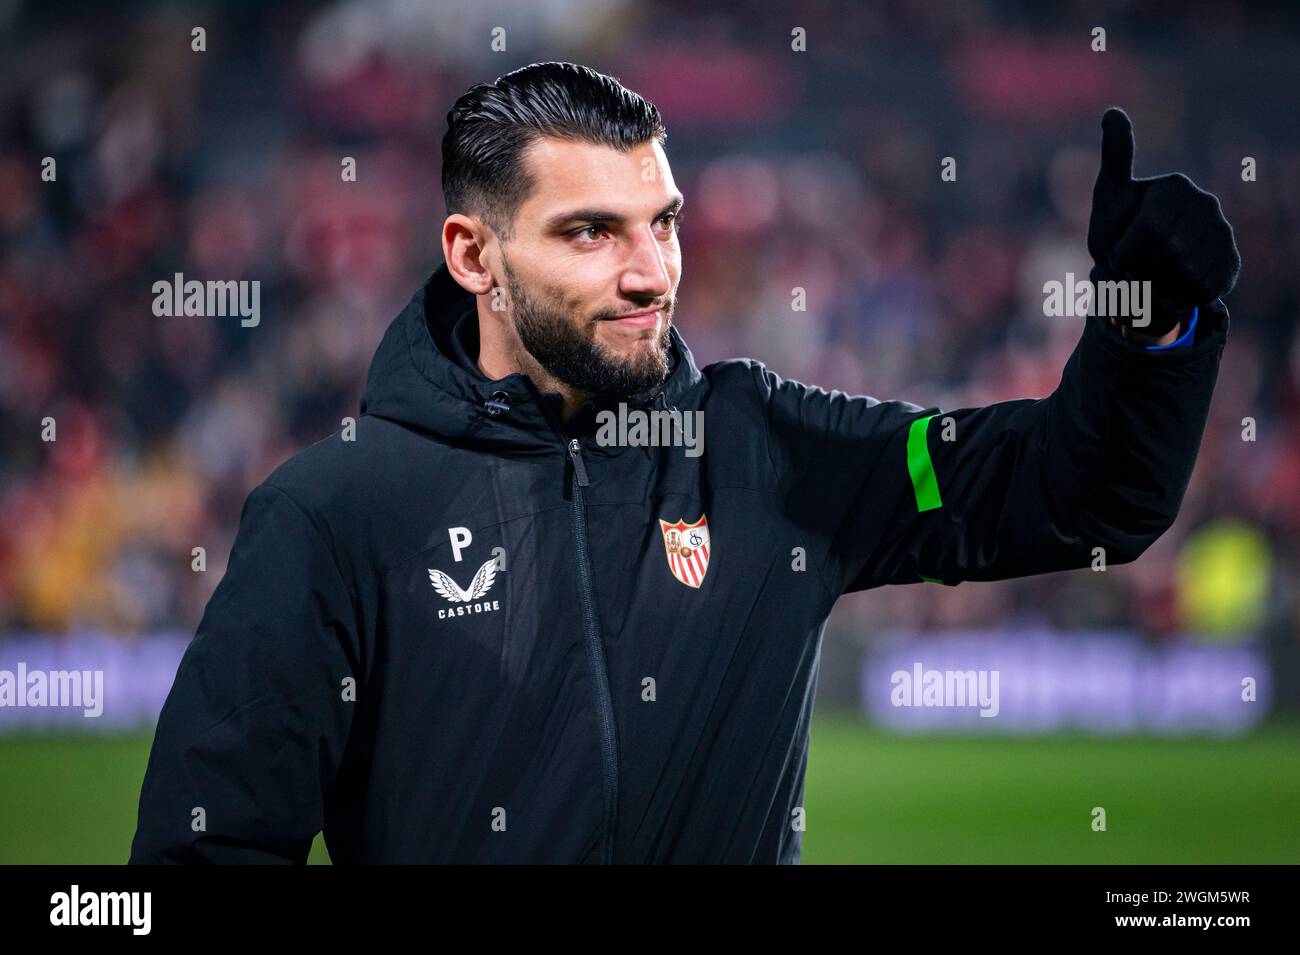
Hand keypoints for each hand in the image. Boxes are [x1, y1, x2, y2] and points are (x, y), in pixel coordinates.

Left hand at [1087, 107, 1239, 337]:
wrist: (1134, 273)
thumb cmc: (1117, 232)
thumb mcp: (1109, 197)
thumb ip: (1115, 158)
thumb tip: (1112, 112)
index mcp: (1177, 188)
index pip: (1153, 230)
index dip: (1126, 251)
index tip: (1117, 252)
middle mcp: (1207, 206)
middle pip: (1171, 253)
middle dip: (1140, 270)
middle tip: (1131, 267)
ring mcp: (1223, 235)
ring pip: (1187, 275)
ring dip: (1156, 286)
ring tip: (1148, 276)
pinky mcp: (1230, 264)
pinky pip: (1202, 291)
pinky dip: (1176, 298)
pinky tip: (1167, 288)